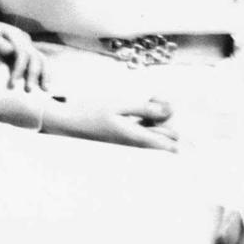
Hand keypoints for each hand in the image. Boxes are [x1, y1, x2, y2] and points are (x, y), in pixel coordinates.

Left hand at [0, 19, 47, 91]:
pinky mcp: (28, 53)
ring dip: (44, 74)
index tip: (12, 85)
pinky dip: (44, 73)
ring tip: (46, 90)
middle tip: (28, 91)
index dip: (19, 69)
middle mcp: (25, 40)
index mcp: (15, 35)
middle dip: (33, 74)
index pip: (22, 54)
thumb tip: (11, 50)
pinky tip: (44, 86)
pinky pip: (40, 63)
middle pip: (35, 57)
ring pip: (42, 59)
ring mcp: (28, 46)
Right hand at [41, 96, 177, 151]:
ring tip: (152, 98)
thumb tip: (168, 111)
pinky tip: (143, 104)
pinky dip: (147, 118)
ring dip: (157, 117)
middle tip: (157, 98)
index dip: (176, 130)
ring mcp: (128, 141)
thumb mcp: (118, 105)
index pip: (169, 145)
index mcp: (136, 139)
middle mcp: (134, 144)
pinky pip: (143, 130)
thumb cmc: (90, 112)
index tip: (169, 110)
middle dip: (167, 119)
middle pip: (164, 137)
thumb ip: (145, 108)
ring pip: (154, 133)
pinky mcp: (123, 136)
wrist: (68, 122)